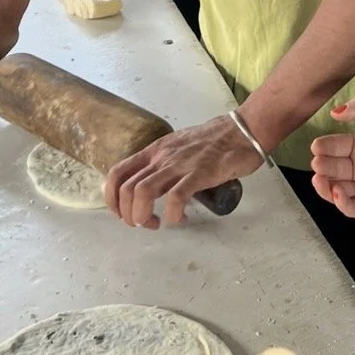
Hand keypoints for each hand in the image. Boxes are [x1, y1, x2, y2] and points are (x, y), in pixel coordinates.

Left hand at [105, 115, 262, 229]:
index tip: (122, 214)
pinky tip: (179, 219)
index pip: (117, 173)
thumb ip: (165, 165)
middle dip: (128, 214)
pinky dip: (171, 215)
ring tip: (155, 224)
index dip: (111, 198)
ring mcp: (180, 165)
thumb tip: (154, 188)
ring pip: (143, 192)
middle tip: (144, 223)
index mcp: (155, 151)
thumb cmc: (214, 142)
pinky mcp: (200, 174)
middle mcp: (162, 157)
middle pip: (126, 188)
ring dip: (142, 216)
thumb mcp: (179, 149)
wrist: (243, 130)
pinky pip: (176, 198)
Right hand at [310, 97, 354, 220]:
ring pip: (338, 191)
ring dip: (325, 187)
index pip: (334, 147)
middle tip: (319, 165)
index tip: (317, 147)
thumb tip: (334, 112)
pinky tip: (339, 193)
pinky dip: (342, 204)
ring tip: (322, 180)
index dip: (323, 148)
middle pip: (332, 170)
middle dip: (321, 167)